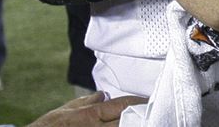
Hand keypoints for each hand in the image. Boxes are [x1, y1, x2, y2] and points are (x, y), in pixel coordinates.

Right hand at [27, 92, 146, 126]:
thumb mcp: (63, 111)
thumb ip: (85, 102)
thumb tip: (102, 95)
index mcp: (90, 115)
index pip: (122, 104)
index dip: (139, 102)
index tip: (150, 100)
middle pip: (128, 120)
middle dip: (142, 116)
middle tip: (155, 112)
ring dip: (135, 126)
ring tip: (148, 122)